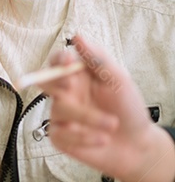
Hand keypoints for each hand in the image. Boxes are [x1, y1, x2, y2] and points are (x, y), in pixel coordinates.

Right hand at [39, 34, 174, 181]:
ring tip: (111, 124)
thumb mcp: (118, 81)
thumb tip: (77, 37)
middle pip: (44, 81)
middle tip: (71, 86)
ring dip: (88, 117)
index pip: (57, 62)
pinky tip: (101, 139)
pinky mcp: (60, 136)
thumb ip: (97, 59)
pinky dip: (83, 137)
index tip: (67, 62)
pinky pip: (61, 134)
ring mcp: (61, 114)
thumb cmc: (129, 110)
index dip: (58, 60)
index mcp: (78, 76)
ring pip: (60, 109)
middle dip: (54, 82)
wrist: (136, 145)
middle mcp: (66, 93)